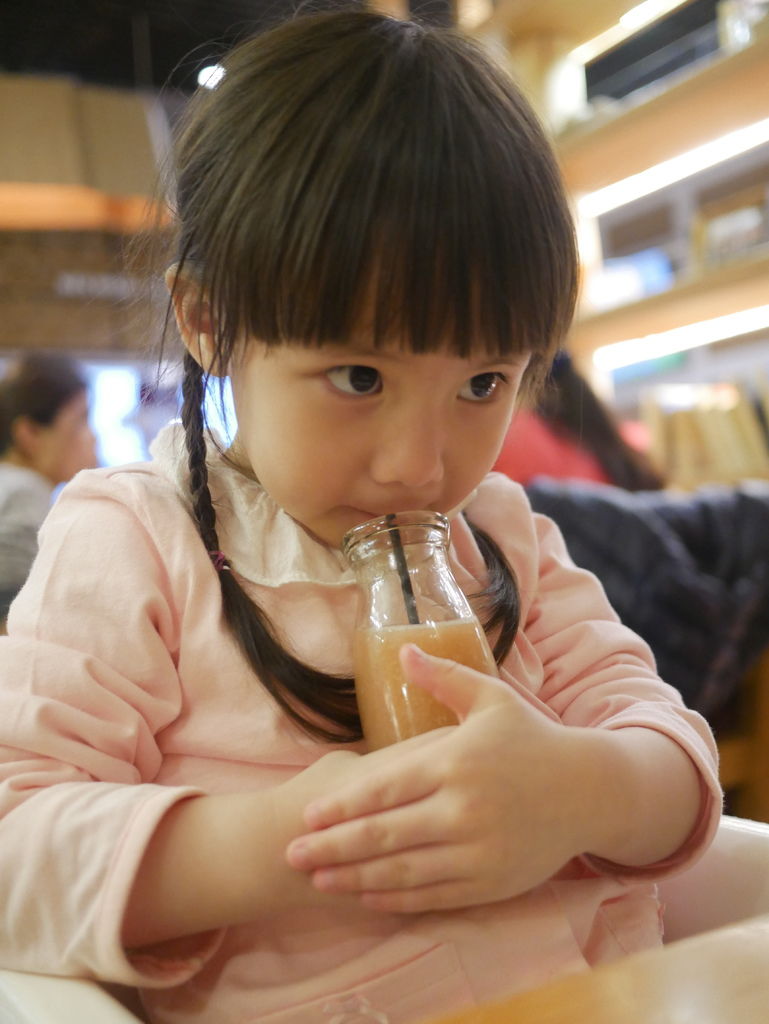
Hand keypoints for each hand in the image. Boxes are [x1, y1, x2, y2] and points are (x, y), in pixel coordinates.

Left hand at [285, 644, 591, 912]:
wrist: (589, 790)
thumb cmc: (534, 739)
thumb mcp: (491, 698)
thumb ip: (443, 678)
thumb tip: (401, 650)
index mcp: (456, 762)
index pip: (386, 788)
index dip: (343, 805)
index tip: (309, 815)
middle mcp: (463, 810)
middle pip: (385, 834)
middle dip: (334, 846)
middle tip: (291, 854)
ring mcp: (477, 851)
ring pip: (403, 870)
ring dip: (355, 877)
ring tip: (318, 878)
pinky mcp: (491, 882)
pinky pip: (433, 895)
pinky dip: (394, 897)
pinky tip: (365, 895)